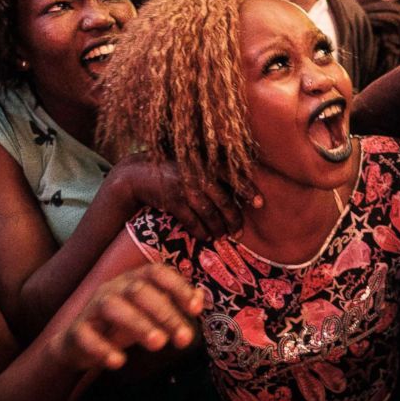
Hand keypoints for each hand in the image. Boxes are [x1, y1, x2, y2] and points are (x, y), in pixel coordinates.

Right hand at [49, 264, 202, 369]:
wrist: (79, 343)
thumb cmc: (122, 323)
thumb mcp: (150, 312)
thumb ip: (174, 303)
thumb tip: (200, 299)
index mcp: (134, 280)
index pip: (157, 273)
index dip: (177, 287)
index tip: (196, 309)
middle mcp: (113, 288)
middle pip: (139, 290)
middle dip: (164, 312)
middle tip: (184, 338)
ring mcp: (93, 308)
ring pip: (112, 307)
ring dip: (138, 324)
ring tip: (158, 344)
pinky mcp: (77, 331)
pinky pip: (86, 335)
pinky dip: (101, 348)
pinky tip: (118, 361)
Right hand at [103, 154, 251, 240]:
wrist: (139, 174)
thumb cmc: (172, 170)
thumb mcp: (193, 164)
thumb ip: (212, 173)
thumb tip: (237, 193)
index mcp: (207, 163)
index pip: (234, 176)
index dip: (248, 190)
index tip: (260, 204)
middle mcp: (198, 174)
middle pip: (224, 201)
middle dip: (234, 220)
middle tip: (239, 233)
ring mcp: (185, 187)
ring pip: (210, 214)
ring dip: (218, 230)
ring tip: (222, 237)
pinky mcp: (173, 201)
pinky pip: (192, 222)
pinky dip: (200, 232)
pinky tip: (205, 237)